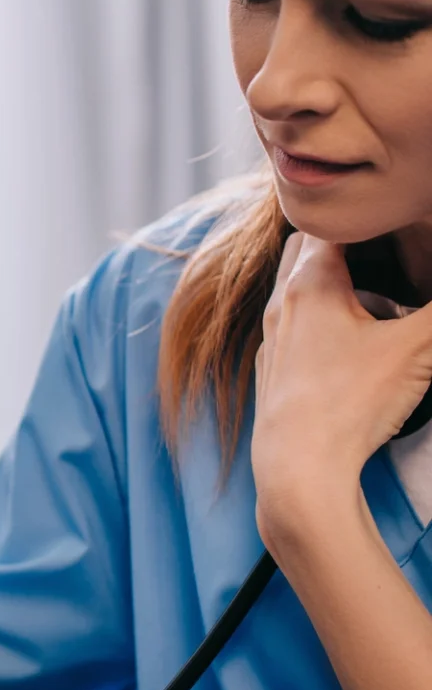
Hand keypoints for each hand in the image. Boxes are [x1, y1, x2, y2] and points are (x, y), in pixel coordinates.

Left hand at [252, 233, 431, 544]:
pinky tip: (350, 337)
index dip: (368, 220)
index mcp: (308, 285)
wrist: (298, 469)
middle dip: (347, 243)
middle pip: (307, 251)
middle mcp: (281, 306)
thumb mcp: (418, 348)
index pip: (332, 226)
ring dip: (333, 282)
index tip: (399, 224)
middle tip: (389, 249)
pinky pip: (294, 327)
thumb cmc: (350, 403)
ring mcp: (272, 340)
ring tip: (376, 289)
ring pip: (297, 290)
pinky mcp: (272, 372)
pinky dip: (320, 318)